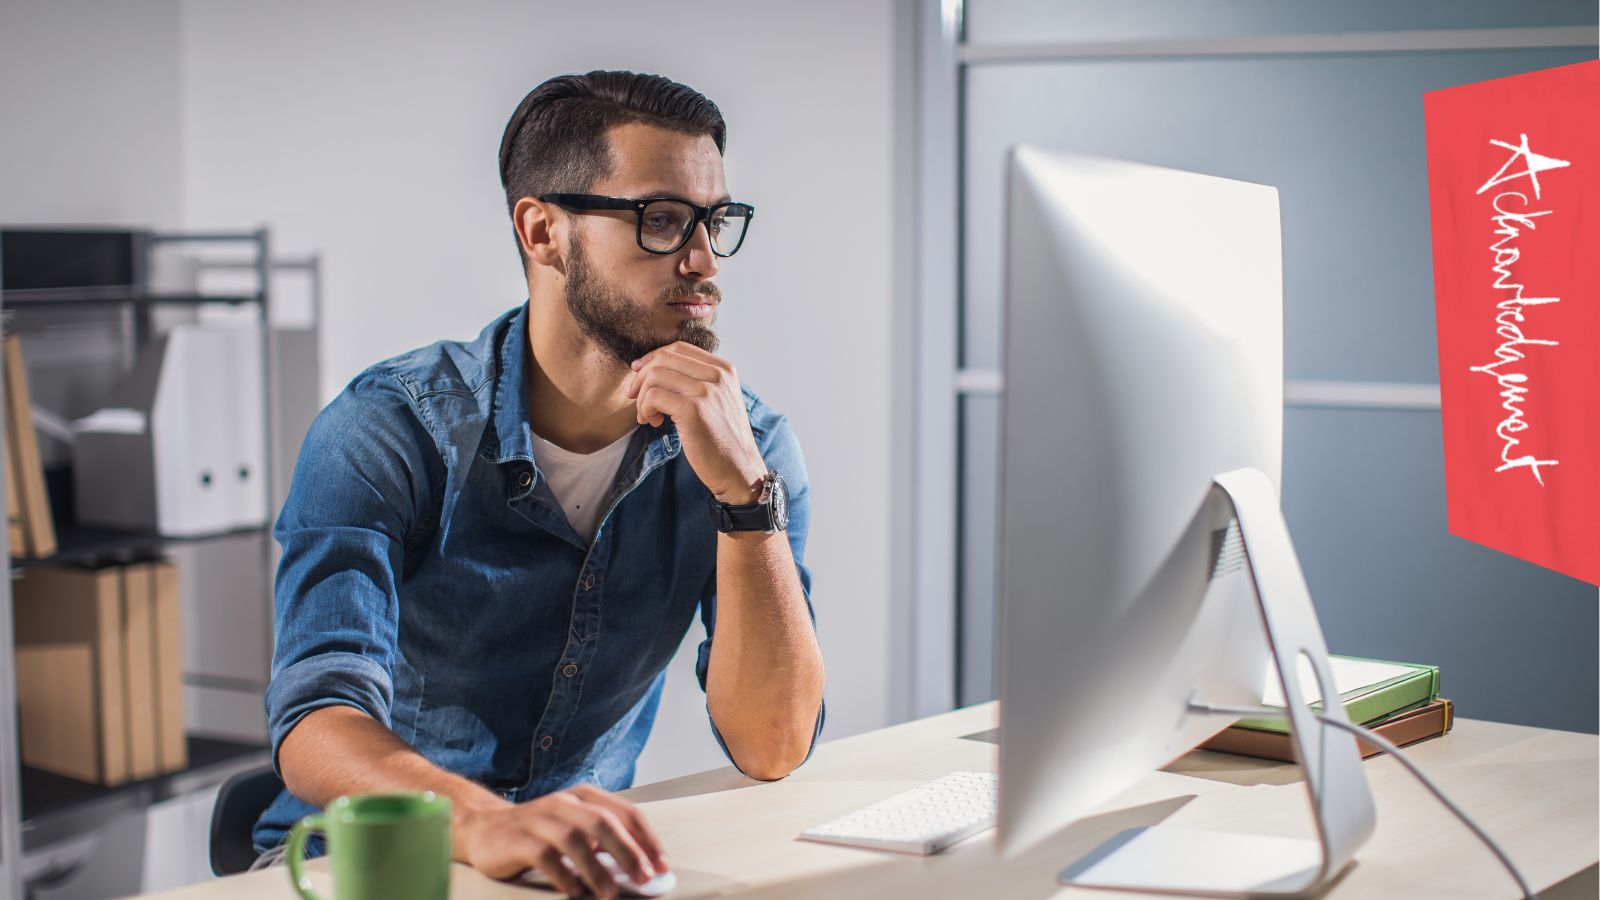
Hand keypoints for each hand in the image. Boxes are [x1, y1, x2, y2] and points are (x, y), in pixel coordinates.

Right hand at [457, 784, 667, 897]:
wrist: (484, 830)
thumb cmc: (538, 833)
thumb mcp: (575, 830)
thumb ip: (604, 844)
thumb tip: (641, 868)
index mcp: (584, 797)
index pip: (625, 813)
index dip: (647, 839)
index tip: (661, 865)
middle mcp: (564, 802)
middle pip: (603, 823)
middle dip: (628, 852)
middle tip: (644, 878)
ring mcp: (539, 818)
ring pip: (575, 839)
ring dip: (596, 868)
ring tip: (610, 892)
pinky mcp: (518, 839)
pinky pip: (545, 856)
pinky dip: (563, 875)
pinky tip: (574, 892)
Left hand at [626, 342, 767, 503]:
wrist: (739, 469)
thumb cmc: (721, 439)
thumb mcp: (717, 400)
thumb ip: (696, 381)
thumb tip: (651, 367)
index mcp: (723, 369)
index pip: (678, 348)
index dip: (652, 358)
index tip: (638, 374)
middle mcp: (717, 375)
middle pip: (663, 359)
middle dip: (641, 378)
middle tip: (634, 398)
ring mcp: (706, 391)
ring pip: (654, 376)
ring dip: (642, 397)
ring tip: (647, 416)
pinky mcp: (694, 410)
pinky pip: (653, 396)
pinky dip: (645, 408)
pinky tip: (654, 422)